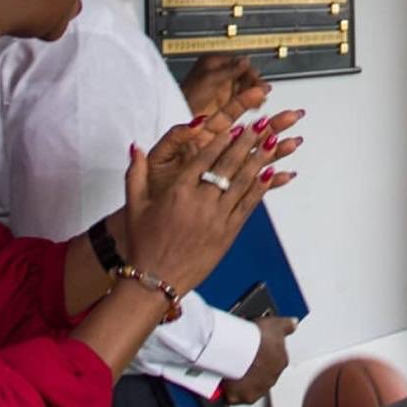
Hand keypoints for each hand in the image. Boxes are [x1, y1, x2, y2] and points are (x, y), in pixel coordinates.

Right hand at [123, 120, 294, 296]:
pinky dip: (260, 188)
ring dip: (259, 159)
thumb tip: (135, 147)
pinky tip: (270, 174)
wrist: (155, 283)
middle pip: (228, 164)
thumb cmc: (143, 245)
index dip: (222, 138)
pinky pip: (248, 206)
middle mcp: (200, 202)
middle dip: (247, 141)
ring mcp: (216, 218)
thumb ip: (136, 173)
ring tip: (272, 141)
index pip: (204, 157)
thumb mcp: (134, 206)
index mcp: (178, 192)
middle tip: (261, 123)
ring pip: (242, 182)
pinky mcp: (228, 233)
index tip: (235, 124)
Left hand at [181, 55, 270, 118]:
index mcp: (214, 62)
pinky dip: (251, 100)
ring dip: (255, 91)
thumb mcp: (210, 79)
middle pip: (244, 74)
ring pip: (246, 86)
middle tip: (262, 88)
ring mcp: (223, 89)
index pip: (238, 61)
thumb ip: (230, 70)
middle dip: (254, 81)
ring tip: (261, 97)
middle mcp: (220, 74)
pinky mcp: (226, 102)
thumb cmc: (188, 96)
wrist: (180, 117)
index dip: (249, 69)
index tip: (257, 76)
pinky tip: (257, 103)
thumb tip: (246, 60)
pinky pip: (243, 98)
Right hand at [222, 316, 297, 403]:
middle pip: (263, 374)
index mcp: (281, 361)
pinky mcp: (244, 396)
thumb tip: (294, 324)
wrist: (242, 349)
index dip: (264, 353)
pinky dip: (231, 390)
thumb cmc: (259, 338)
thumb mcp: (276, 324)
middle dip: (255, 367)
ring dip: (244, 379)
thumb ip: (287, 325)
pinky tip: (224, 381)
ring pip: (251, 385)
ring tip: (232, 368)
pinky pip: (237, 395)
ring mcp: (259, 388)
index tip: (255, 348)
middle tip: (242, 357)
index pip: (275, 359)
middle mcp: (272, 377)